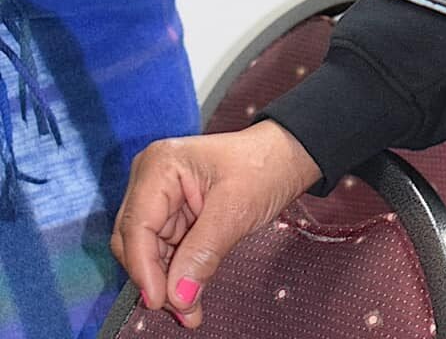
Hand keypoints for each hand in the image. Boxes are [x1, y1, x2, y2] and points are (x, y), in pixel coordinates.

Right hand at [111, 120, 321, 328]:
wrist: (289, 156)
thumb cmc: (266, 166)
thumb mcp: (236, 208)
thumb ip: (203, 253)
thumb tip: (178, 297)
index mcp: (160, 166)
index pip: (137, 226)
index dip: (144, 268)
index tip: (161, 301)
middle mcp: (151, 179)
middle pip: (135, 242)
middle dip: (156, 279)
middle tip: (183, 310)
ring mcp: (160, 197)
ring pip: (147, 252)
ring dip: (166, 282)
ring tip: (191, 309)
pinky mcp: (173, 213)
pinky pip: (163, 251)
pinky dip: (175, 274)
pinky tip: (190, 295)